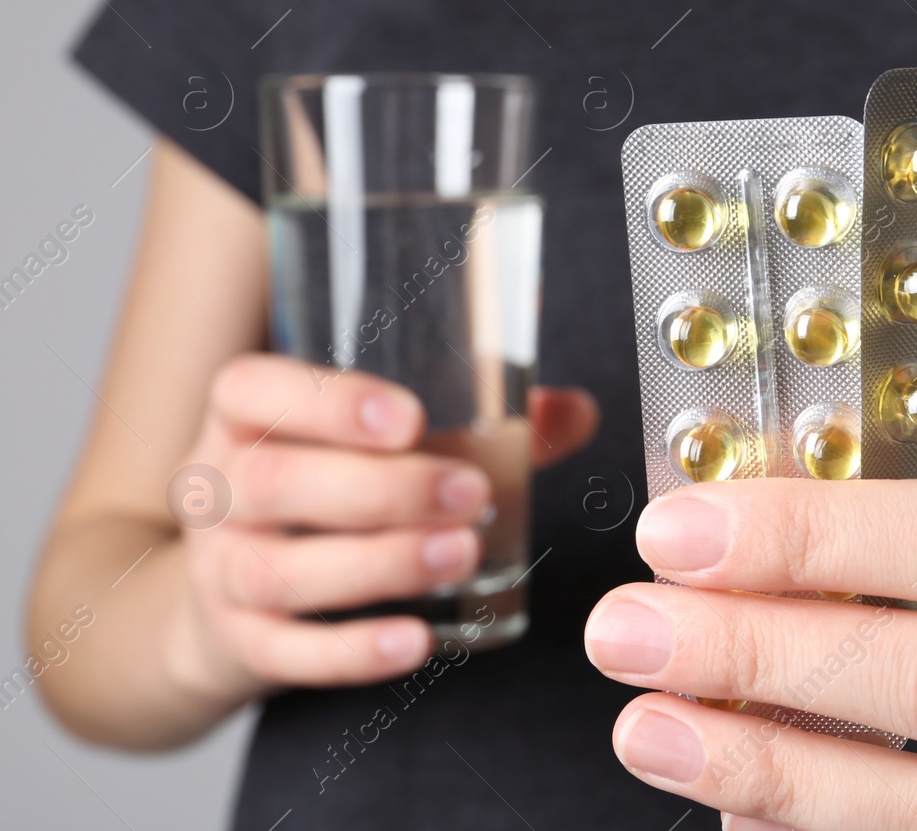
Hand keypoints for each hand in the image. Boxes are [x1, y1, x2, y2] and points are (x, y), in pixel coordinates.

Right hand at [168, 353, 596, 703]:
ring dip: (377, 564)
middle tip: (470, 493)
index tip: (410, 417)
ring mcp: (217, 568)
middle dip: (379, 490)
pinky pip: (284, 651)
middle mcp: (216, 487)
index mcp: (245, 416)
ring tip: (461, 556)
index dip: (325, 400)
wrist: (231, 592)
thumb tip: (577, 410)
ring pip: (276, 569)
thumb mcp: (378, 443)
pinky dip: (351, 650)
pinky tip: (418, 640)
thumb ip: (477, 421)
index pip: (251, 388)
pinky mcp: (237, 640)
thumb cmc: (332, 488)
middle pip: (271, 482)